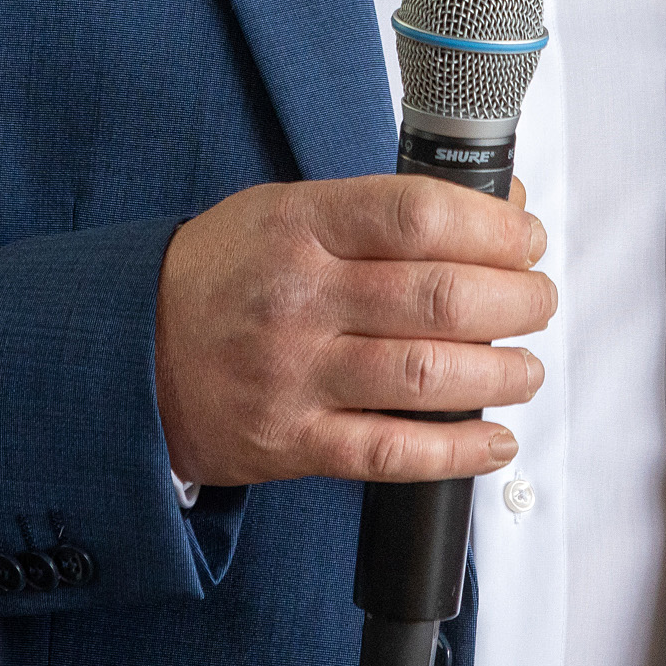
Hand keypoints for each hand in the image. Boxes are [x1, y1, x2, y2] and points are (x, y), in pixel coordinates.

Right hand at [153, 175, 553, 488]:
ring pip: (430, 377)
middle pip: (441, 298)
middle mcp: (300, 300)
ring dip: (502, 374)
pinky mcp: (294, 443)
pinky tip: (494, 439)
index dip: (493, 228)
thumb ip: (383, 212)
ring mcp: (296, 376)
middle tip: (537, 301)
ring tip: (525, 366)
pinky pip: (395, 454)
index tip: (526, 238)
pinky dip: (459, 452)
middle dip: (516, 301)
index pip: (417, 215)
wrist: (127, 352)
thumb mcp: (287, 211)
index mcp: (300, 227)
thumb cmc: (220, 277)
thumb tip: (495, 210)